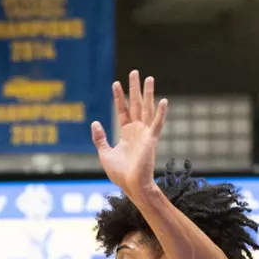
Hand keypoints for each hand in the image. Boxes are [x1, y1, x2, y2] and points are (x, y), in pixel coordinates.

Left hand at [90, 70, 168, 198]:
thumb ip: (99, 138)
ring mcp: (145, 134)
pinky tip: (164, 101)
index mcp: (126, 133)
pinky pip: (157, 124)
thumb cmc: (120, 174)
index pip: (123, 110)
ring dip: (148, 94)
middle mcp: (137, 131)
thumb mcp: (105, 154)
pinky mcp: (151, 141)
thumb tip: (95, 122)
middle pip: (135, 105)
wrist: (131, 186)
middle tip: (134, 72)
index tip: (116, 83)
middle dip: (134, 89)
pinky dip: (161, 113)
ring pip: (147, 109)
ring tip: (149, 78)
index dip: (119, 97)